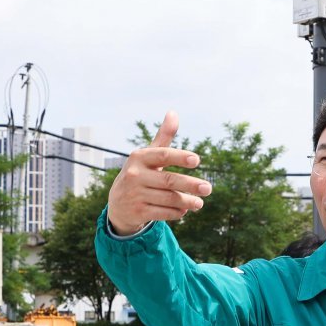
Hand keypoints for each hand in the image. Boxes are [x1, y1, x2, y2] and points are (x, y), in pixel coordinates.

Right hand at [106, 111, 211, 235]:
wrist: (117, 203)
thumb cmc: (140, 174)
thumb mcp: (148, 156)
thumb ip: (163, 138)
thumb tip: (173, 112)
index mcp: (139, 157)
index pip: (163, 155)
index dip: (180, 157)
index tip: (197, 160)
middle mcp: (135, 175)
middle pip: (169, 180)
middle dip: (191, 185)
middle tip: (208, 188)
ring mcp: (135, 195)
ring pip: (169, 198)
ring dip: (187, 201)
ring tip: (200, 203)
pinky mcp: (137, 212)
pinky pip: (163, 213)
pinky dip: (176, 212)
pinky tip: (185, 210)